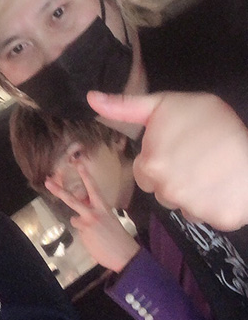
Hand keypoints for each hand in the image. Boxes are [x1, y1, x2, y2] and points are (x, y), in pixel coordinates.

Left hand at [45, 163, 139, 272]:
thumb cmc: (119, 238)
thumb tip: (82, 211)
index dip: (86, 176)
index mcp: (103, 207)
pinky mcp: (83, 234)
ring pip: (74, 219)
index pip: (93, 188)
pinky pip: (79, 232)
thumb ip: (96, 211)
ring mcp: (86, 223)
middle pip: (72, 200)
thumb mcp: (109, 219)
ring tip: (96, 235)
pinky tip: (95, 242)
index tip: (79, 164)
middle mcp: (93, 213)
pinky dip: (85, 236)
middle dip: (58, 191)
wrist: (125, 255)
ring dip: (81, 225)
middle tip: (47, 182)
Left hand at [88, 90, 247, 230]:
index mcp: (149, 166)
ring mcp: (193, 209)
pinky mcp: (220, 220)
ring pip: (185, 206)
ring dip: (195, 194)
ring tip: (213, 170)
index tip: (178, 150)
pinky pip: (211, 216)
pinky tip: (227, 184)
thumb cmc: (211, 120)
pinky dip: (218, 205)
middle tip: (197, 159)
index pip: (143, 173)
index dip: (160, 161)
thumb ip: (126, 107)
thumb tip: (91, 99)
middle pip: (162, 192)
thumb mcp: (165, 104)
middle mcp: (167, 193)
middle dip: (174, 180)